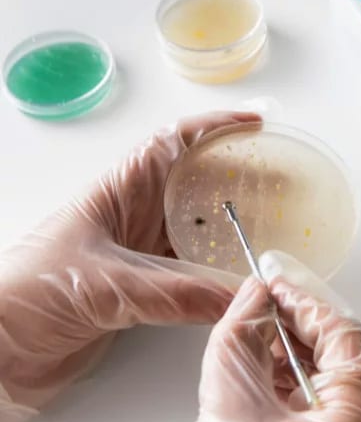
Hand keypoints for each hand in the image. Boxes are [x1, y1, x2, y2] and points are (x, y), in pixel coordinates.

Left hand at [0, 111, 261, 421]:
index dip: (213, 128)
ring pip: (194, 230)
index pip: (171, 144)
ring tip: (267, 228)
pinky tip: (237, 279)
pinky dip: (216, 274)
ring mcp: (137, 254)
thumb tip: (233, 298)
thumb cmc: (25, 294)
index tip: (252, 124)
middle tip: (275, 179)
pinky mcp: (139, 289)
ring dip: (229, 228)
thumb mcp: (104, 285)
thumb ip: (172, 294)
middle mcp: (132, 218)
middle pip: (192, 184)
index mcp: (117, 194)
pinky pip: (189, 274)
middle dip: (234, 176)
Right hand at [192, 252, 360, 421]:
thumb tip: (258, 296)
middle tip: (284, 310)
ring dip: (320, 353)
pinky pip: (351, 404)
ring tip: (275, 344)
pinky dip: (322, 383)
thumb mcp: (231, 391)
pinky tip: (284, 378)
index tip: (277, 284)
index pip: (343, 330)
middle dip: (323, 325)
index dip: (303, 300)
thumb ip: (244, 328)